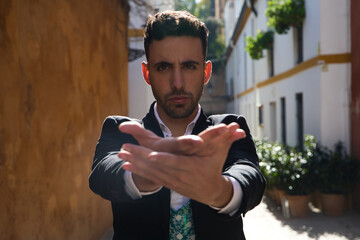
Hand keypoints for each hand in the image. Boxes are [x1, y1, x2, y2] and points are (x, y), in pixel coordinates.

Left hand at [118, 123, 245, 206]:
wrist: (210, 192)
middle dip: (140, 157)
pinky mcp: (167, 183)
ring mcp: (171, 181)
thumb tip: (238, 127)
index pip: (175, 163)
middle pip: (157, 166)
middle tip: (124, 148)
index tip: (150, 153)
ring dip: (135, 163)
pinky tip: (125, 166)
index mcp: (191, 167)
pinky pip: (150, 178)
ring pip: (151, 172)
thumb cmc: (214, 168)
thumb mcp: (220, 153)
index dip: (163, 159)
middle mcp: (179, 175)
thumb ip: (226, 138)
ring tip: (120, 154)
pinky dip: (138, 171)